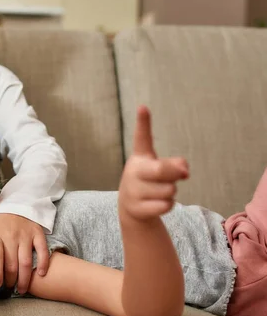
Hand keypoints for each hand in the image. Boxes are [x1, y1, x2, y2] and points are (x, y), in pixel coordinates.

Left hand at [0, 213, 48, 293]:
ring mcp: (25, 234)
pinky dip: (43, 264)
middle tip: (10, 288)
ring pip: (26, 261)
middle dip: (11, 280)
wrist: (15, 205)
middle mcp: (11, 235)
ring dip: (24, 279)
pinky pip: (42, 251)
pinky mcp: (38, 233)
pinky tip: (41, 275)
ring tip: (22, 289)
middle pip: (12, 263)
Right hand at [119, 106, 188, 221]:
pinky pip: (165, 205)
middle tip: (182, 175)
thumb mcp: (160, 170)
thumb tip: (184, 169)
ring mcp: (133, 190)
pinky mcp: (136, 208)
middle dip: (175, 173)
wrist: (131, 207)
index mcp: (140, 157)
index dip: (143, 123)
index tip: (143, 107)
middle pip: (162, 169)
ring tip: (160, 192)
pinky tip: (157, 203)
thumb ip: (175, 165)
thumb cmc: (150, 182)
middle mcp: (133, 171)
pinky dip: (168, 205)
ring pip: (168, 190)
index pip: (141, 138)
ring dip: (171, 192)